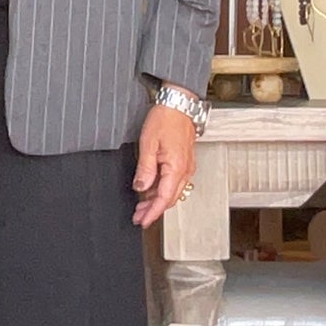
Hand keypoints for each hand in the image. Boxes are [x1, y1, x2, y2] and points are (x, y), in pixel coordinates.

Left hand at [132, 103, 196, 227]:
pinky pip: (174, 182)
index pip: (164, 198)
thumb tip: (141, 188)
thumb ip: (145, 169)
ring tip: (141, 205)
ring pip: (172, 191)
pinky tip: (151, 189)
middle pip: (170, 198)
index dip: (152, 212)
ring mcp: (186, 166)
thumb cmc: (165, 119)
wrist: (179, 104)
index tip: (143, 221)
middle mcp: (185, 170)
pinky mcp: (184, 162)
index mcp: (176, 168)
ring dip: (157, 200)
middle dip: (153, 210)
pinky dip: (162, 189)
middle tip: (138, 216)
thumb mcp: (148, 144)